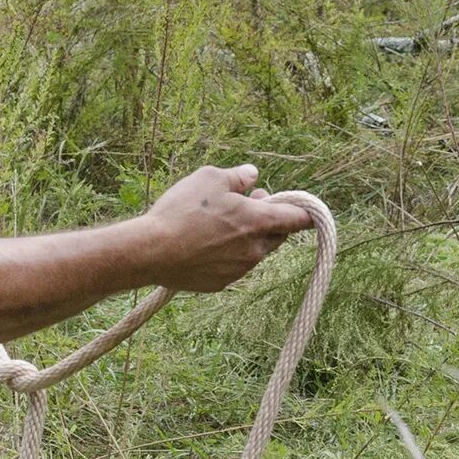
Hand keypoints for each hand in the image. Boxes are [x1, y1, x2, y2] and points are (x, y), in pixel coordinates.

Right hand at [138, 164, 316, 292]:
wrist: (152, 251)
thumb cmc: (182, 211)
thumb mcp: (210, 178)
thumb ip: (238, 176)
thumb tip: (253, 175)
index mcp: (258, 222)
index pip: (298, 219)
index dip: (305, 211)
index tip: (306, 208)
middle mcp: (255, 250)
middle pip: (278, 236)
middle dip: (270, 220)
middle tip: (248, 203)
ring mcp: (239, 270)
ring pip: (255, 251)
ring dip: (248, 237)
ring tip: (220, 223)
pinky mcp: (221, 283)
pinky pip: (235, 266)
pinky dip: (228, 254)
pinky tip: (205, 244)